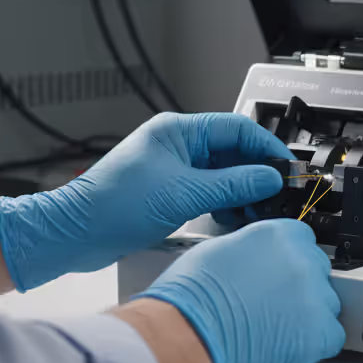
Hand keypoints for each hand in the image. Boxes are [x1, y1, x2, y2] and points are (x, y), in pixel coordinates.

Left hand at [0, 113, 293, 290]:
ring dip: (240, 192)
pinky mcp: (169, 192)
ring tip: (255, 210)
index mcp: (179, 131)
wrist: (76, 234)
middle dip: (256, 173)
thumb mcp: (184, 193)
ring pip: (222, 174)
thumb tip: (269, 179)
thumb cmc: (113, 205)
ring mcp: (173, 169)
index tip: (286, 168)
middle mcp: (178, 145)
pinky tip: (232, 218)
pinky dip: (224, 204)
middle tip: (276, 194)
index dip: (266, 148)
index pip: (238, 128)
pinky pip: (208, 192)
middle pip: (232, 152)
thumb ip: (232, 185)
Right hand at [136, 220, 344, 362]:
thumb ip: (253, 249)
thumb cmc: (190, 298)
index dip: (288, 262)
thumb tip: (259, 259)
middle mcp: (302, 261)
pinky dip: (315, 343)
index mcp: (280, 234)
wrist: (185, 335)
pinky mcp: (318, 333)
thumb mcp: (220, 249)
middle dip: (299, 288)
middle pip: (317, 272)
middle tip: (272, 305)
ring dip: (308, 315)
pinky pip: (332, 336)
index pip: (304, 241)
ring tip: (274, 329)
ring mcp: (314, 297)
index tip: (279, 276)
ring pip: (327, 304)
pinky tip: (287, 345)